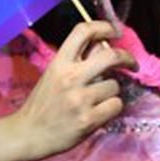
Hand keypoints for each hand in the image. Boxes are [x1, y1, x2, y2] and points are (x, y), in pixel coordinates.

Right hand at [8, 21, 134, 160]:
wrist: (28, 133)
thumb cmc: (43, 104)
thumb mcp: (53, 74)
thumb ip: (76, 61)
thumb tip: (104, 47)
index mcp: (59, 63)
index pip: (83, 31)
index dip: (104, 27)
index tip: (115, 32)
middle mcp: (70, 77)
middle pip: (110, 56)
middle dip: (126, 58)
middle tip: (131, 64)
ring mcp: (80, 99)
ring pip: (115, 85)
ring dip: (111, 92)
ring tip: (97, 100)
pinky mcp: (88, 120)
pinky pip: (116, 105)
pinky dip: (112, 108)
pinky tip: (99, 112)